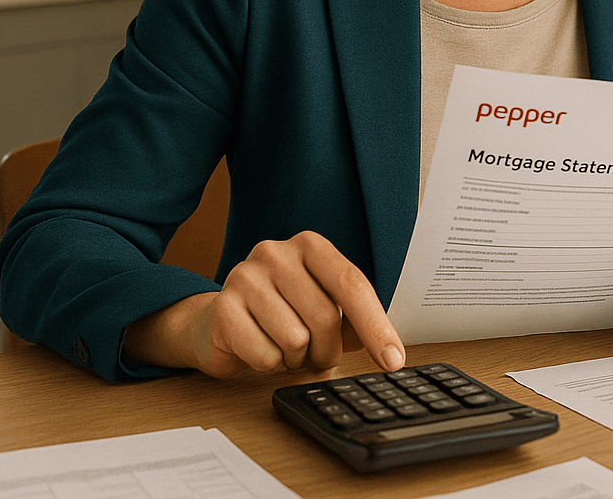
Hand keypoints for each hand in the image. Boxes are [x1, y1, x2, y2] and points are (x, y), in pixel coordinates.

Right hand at [123, 231, 405, 377]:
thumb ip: (354, 320)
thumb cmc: (282, 313)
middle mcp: (276, 253)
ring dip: (296, 359)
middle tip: (317, 356)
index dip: (376, 327)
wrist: (218, 322)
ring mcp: (245, 277)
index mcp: (310, 246)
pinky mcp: (222, 308)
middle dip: (327, 351)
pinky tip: (259, 348)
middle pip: (326, 318)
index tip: (393, 361)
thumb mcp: (322, 305)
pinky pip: (265, 356)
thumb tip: (388, 350)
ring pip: (296, 340)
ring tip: (282, 347)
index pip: (352, 285)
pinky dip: (269, 365)